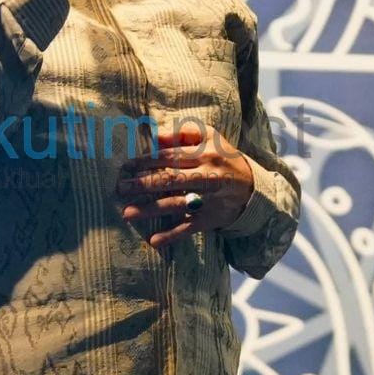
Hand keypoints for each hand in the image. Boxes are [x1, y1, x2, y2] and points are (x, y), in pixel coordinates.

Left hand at [116, 122, 253, 249]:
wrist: (252, 189)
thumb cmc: (224, 159)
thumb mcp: (212, 138)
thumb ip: (185, 133)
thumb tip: (157, 136)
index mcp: (205, 154)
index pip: (170, 157)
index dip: (146, 161)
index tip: (127, 166)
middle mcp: (207, 176)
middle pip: (170, 180)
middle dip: (143, 184)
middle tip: (121, 188)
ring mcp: (208, 199)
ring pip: (176, 204)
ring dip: (151, 210)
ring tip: (128, 213)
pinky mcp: (210, 218)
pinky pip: (188, 228)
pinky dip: (172, 235)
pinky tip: (154, 241)